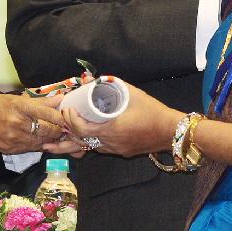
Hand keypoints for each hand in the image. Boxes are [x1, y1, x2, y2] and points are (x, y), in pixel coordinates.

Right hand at [0, 93, 66, 154]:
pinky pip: (32, 149)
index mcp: (20, 107)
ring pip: (42, 142)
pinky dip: (39, 145)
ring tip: (53, 135)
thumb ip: (39, 101)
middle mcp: (19, 123)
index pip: (47, 113)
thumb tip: (59, 99)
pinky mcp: (12, 150)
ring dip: (50, 139)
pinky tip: (40, 140)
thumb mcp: (14, 99)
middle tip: (62, 128)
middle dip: (58, 130)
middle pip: (48, 130)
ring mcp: (15, 139)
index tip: (64, 118)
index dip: (59, 117)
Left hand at [58, 81, 178, 157]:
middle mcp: (111, 143)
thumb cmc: (152, 111)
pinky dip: (92, 142)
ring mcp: (117, 150)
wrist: (171, 130)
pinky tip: (90, 135)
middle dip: (68, 134)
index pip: (82, 129)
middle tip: (60, 126)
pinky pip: (102, 148)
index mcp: (111, 129)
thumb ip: (109, 85)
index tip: (68, 110)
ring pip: (91, 147)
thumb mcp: (130, 93)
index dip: (71, 121)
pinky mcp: (123, 152)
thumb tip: (89, 78)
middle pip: (82, 141)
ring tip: (69, 132)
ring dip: (79, 139)